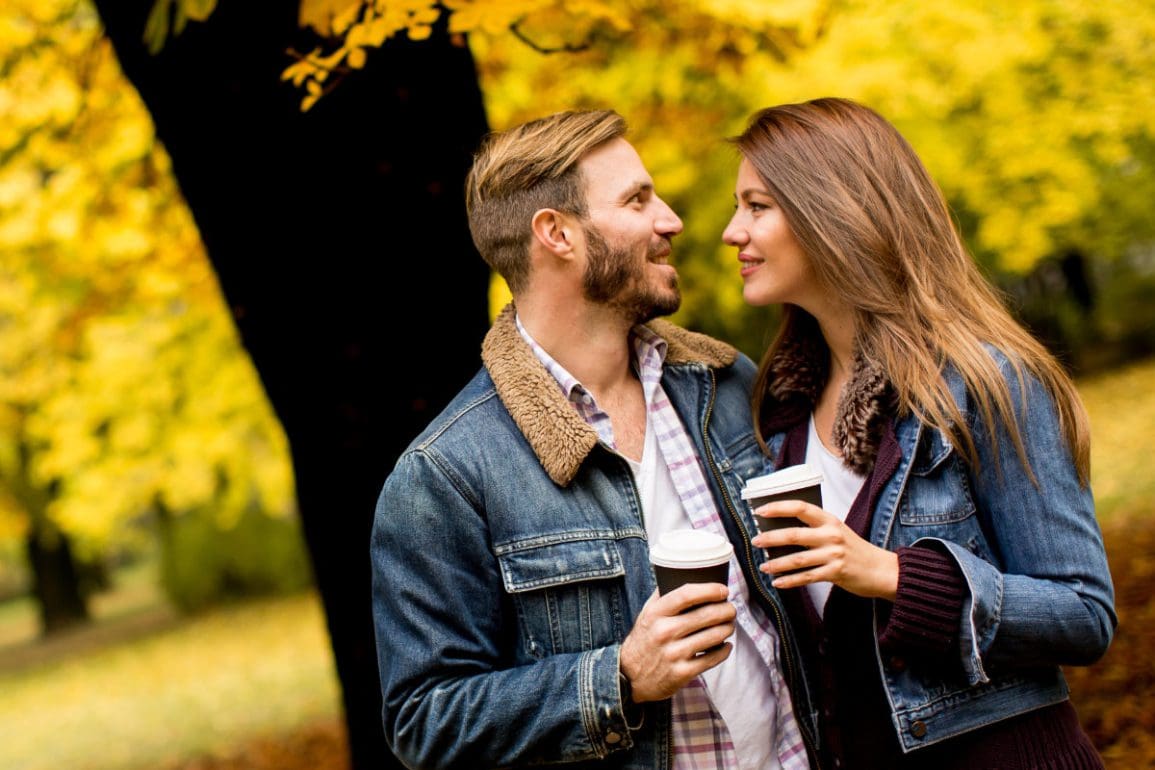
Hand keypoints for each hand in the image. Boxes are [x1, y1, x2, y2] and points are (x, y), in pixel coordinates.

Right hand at [619, 585, 734, 701]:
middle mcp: (664, 632)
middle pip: (706, 615)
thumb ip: (662, 595)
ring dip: (728, 628)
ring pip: (713, 636)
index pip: (686, 595)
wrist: (629, 676)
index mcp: (656, 614)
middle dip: (726, 610)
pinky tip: (726, 645)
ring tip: (729, 625)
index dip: (709, 590)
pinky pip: (713, 658)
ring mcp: (674, 653)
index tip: (723, 590)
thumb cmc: (643, 640)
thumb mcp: (646, 614)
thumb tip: (682, 573)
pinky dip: (724, 650)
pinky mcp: (682, 673)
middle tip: (731, 608)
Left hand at [752, 500, 898, 599]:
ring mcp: (834, 555)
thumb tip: (779, 530)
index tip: (760, 511)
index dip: (778, 507)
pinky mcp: (836, 573)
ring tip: (763, 566)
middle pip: (794, 534)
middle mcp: (831, 535)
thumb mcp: (837, 531)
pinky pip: (807, 577)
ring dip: (777, 564)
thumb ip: (814, 529)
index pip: (800, 507)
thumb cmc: (854, 549)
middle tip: (755, 541)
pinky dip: (790, 581)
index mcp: (829, 520)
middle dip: (770, 538)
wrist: (882, 569)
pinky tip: (778, 583)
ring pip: (798, 559)